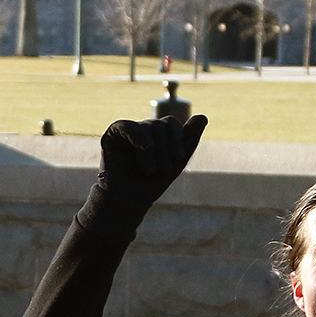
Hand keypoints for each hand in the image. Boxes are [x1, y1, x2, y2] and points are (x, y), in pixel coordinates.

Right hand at [95, 114, 209, 210]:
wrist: (130, 200)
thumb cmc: (152, 183)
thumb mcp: (177, 161)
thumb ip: (190, 138)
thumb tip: (203, 116)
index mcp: (157, 133)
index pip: (171, 123)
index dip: (177, 139)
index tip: (178, 159)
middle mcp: (142, 128)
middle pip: (160, 125)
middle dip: (165, 148)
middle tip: (161, 169)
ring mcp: (127, 130)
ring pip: (148, 127)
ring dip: (153, 151)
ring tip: (149, 170)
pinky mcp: (112, 135)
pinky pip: (128, 127)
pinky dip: (139, 137)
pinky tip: (145, 149)